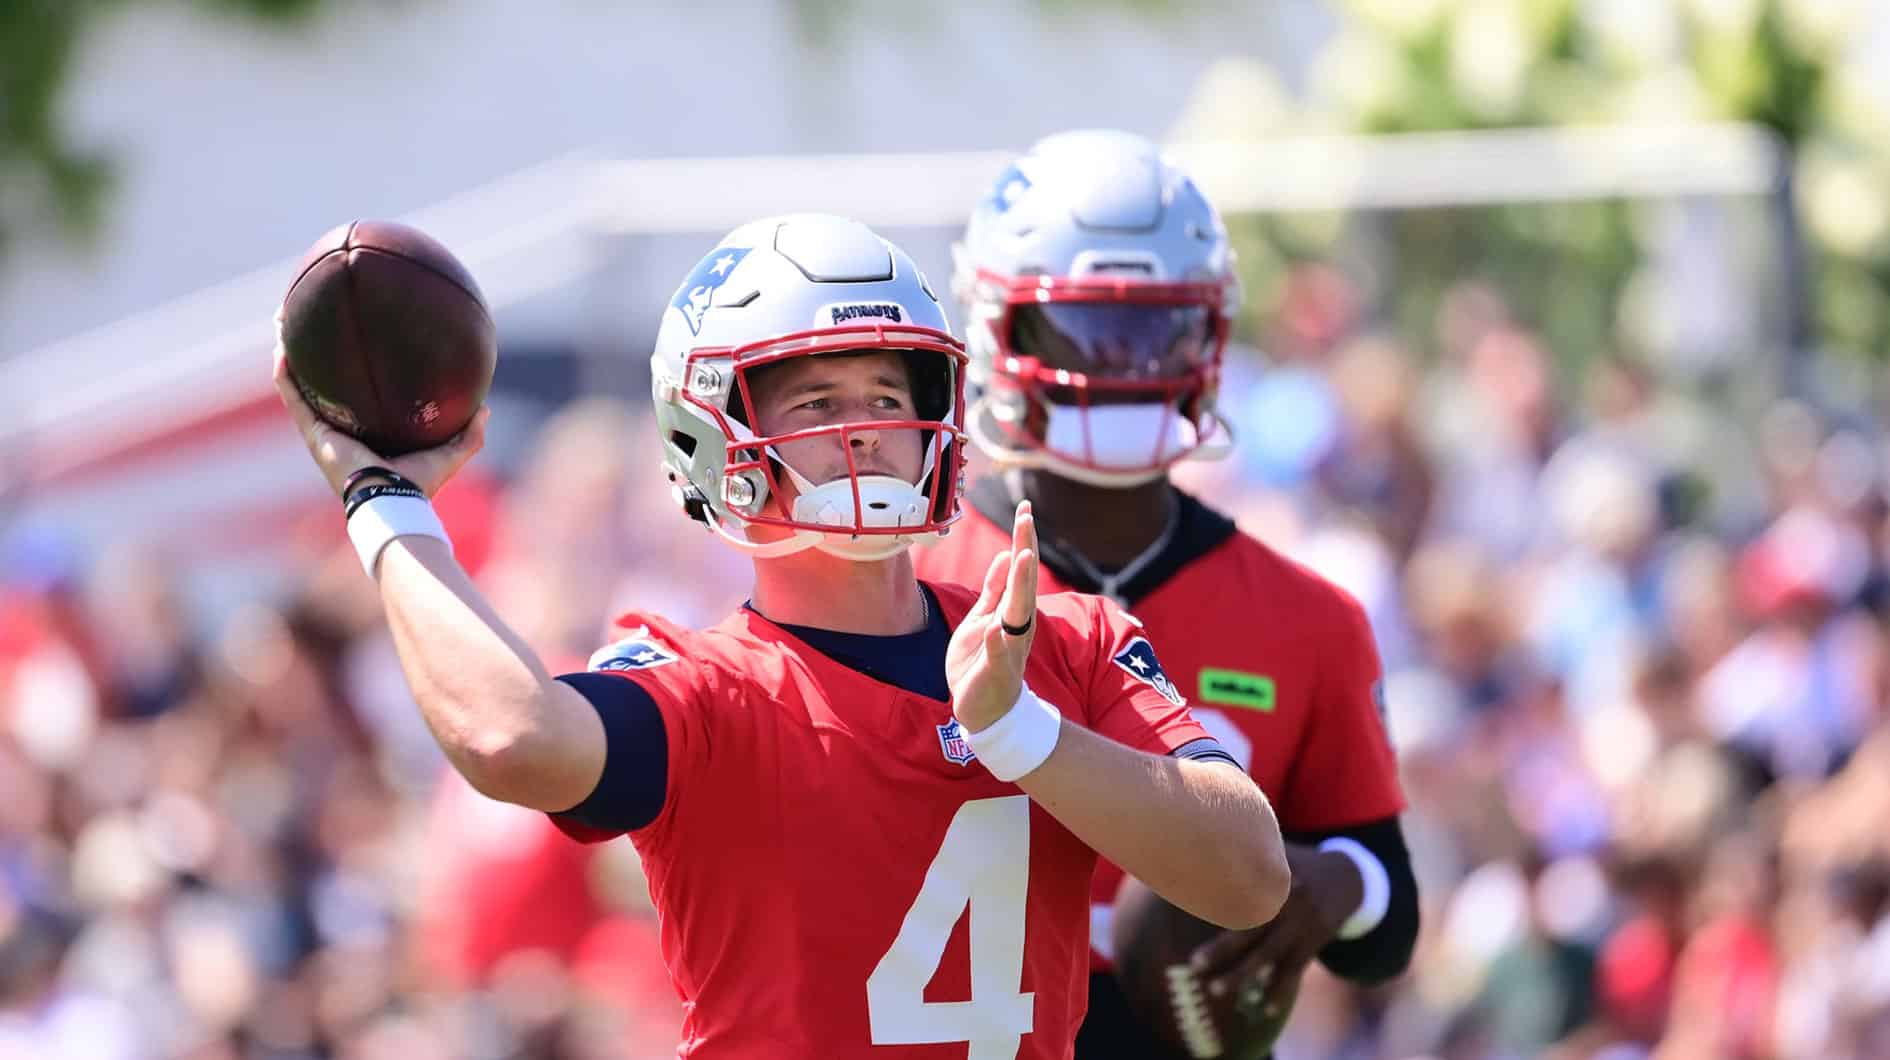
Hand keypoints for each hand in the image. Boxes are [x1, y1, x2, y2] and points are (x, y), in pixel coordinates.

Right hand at [272, 339, 486, 498]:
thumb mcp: (450, 454)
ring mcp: (323, 432)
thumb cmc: (419, 484)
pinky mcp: (314, 434)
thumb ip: (469, 434)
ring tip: (284, 323)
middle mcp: (341, 431)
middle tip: (311, 323)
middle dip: (314, 356)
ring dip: (290, 355)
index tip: (354, 346)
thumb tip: (484, 408)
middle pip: (322, 386)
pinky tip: (281, 347)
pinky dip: (285, 375)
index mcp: (368, 434)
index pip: (356, 399)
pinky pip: (293, 398)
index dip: (352, 376)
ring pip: (299, 386)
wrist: (393, 500)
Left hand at [945, 501, 1038, 731]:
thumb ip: (995, 589)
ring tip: (1022, 556)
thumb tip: (1006, 554)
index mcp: (1012, 612)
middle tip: (1027, 518)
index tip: (1026, 508)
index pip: (1020, 570)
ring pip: (1017, 613)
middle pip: (1024, 583)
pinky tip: (996, 626)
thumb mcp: (983, 618)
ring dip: (1020, 585)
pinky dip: (998, 640)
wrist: (985, 711)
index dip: (1023, 539)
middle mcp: (1017, 626)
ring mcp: (1008, 648)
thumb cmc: (983, 662)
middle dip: (1025, 550)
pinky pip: (998, 654)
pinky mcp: (995, 671)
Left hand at [1189, 843, 1363, 1016]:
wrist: (1347, 878)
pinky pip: (1293, 971)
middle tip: (1195, 964)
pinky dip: (1280, 991)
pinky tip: (1266, 1010)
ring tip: (1215, 990)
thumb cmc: (1297, 862)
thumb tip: (1205, 843)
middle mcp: (1289, 903)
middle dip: (1222, 949)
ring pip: (1268, 956)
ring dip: (1242, 975)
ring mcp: (1302, 927)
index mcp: (1277, 877)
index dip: (1217, 903)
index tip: (1190, 911)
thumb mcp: (1278, 851)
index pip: (1243, 892)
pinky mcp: (1312, 944)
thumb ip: (1248, 850)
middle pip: (1251, 930)